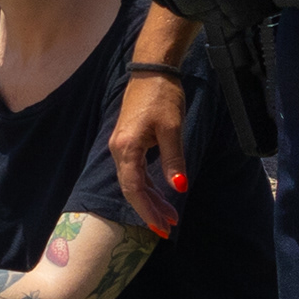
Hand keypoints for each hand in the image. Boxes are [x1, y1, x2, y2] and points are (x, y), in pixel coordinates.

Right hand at [108, 75, 189, 237]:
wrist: (152, 71)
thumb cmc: (163, 96)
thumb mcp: (173, 128)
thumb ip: (174, 159)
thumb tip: (179, 187)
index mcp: (127, 148)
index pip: (133, 188)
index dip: (147, 210)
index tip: (162, 227)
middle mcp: (118, 150)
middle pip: (132, 188)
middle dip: (150, 209)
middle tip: (169, 227)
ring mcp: (121, 146)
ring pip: (134, 181)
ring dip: (151, 199)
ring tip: (170, 215)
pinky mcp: (128, 142)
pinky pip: (135, 171)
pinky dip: (148, 186)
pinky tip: (161, 194)